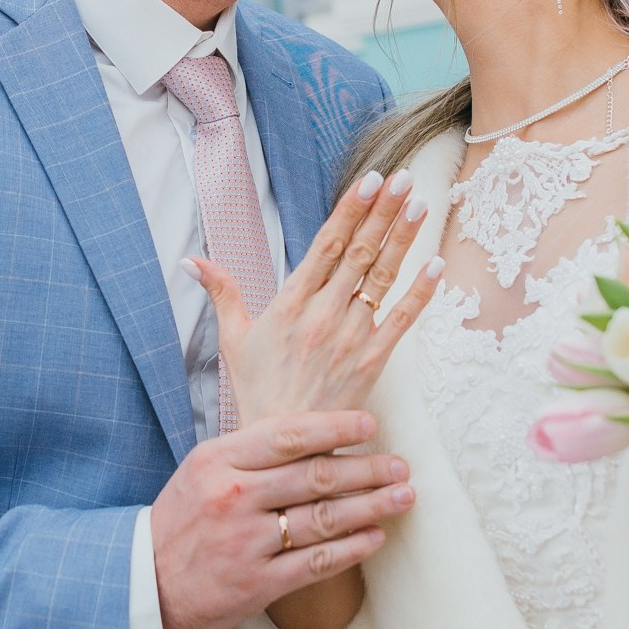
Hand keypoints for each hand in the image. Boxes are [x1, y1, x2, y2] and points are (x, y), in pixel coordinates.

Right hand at [151, 409, 415, 628]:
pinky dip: (352, 549)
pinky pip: (317, 563)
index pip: (288, 435)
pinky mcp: (257, 583)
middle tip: (402, 467)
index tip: (371, 425)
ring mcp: (246, 543)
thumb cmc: (183, 520)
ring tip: (403, 498)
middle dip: (368, 470)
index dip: (335, 427)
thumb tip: (316, 434)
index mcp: (218, 461)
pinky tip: (376, 537)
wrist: (143, 583)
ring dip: (371, 507)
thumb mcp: (204, 470)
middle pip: (316, 477)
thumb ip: (252, 452)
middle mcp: (233, 498)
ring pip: (323, 519)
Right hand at [188, 167, 444, 424]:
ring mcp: (349, 339)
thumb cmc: (257, 393)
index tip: (370, 181)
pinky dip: (420, 294)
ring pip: (381, 280)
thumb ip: (222, 293)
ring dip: (402, 240)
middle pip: (358, 253)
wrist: (280, 450)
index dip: (350, 210)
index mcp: (289, 305)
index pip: (326, 245)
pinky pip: (401, 322)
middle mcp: (321, 316)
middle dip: (382, 213)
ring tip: (420, 206)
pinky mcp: (370, 364)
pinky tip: (436, 266)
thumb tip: (192, 260)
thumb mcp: (233, 340)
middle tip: (404, 178)